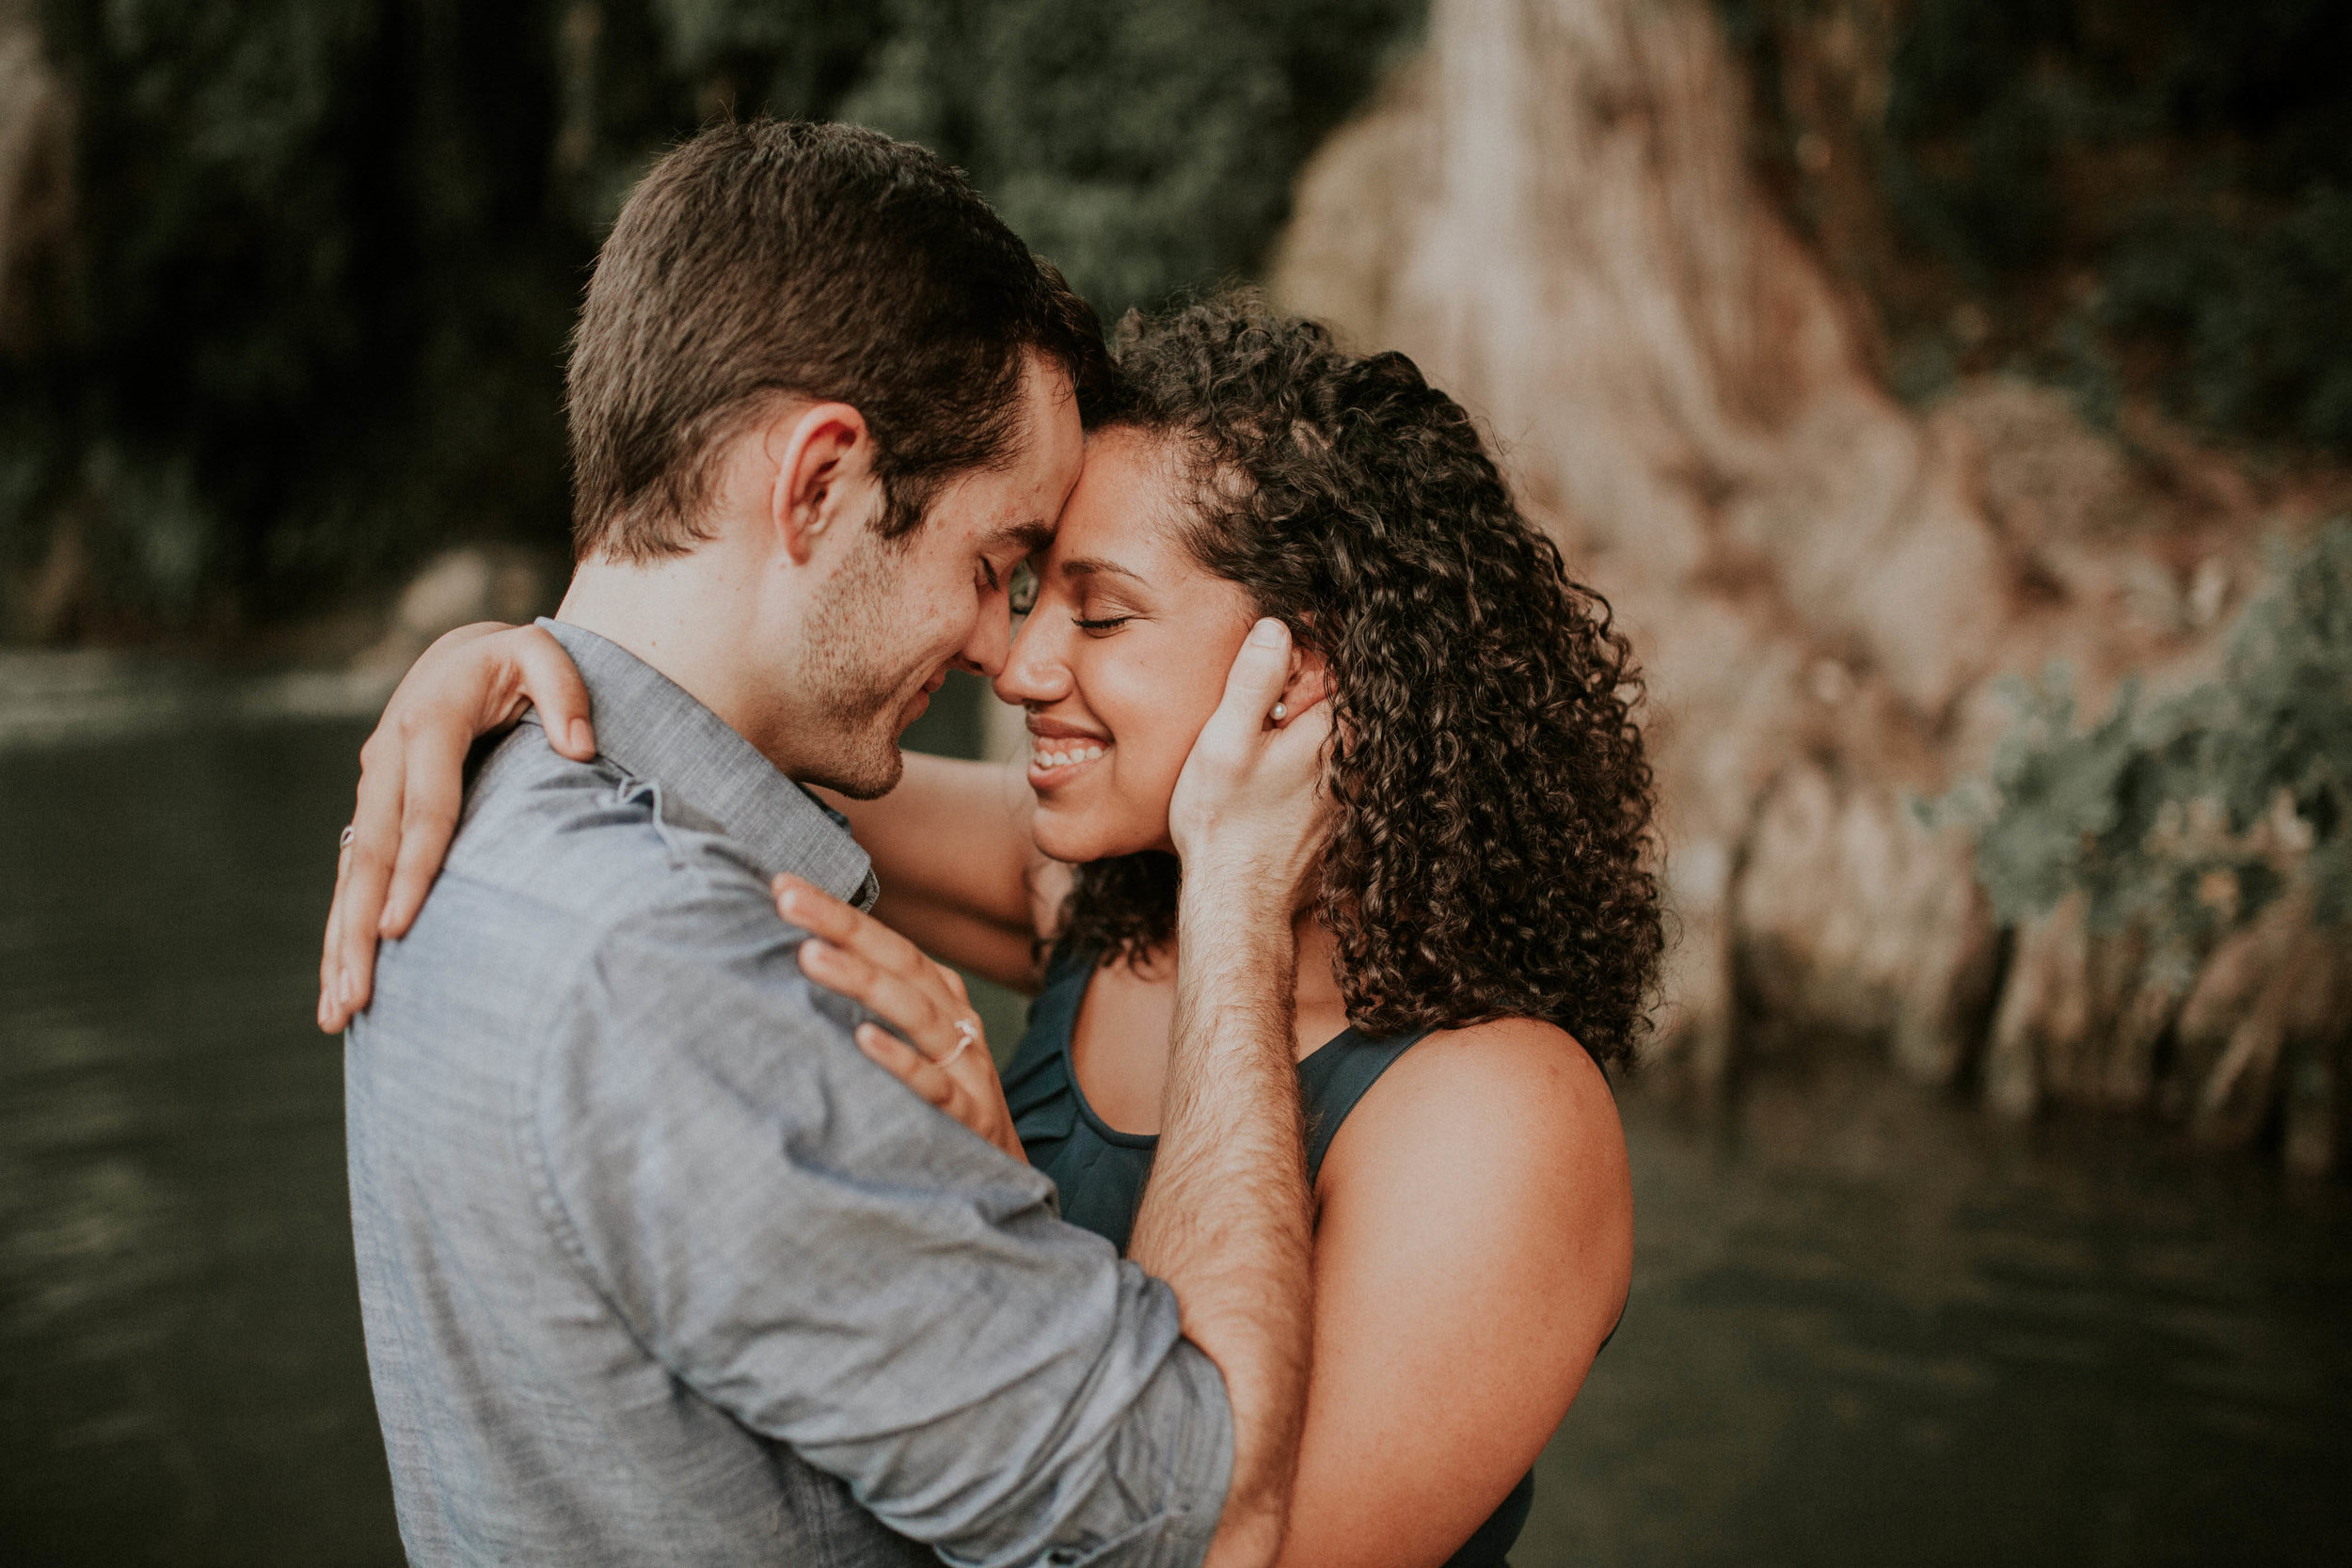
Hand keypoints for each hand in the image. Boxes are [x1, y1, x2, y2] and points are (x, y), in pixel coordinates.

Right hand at [319, 621, 595, 1031]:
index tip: (401, 930)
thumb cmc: (515, 662)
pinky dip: (344, 925)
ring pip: (351, 873)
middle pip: (371, 854)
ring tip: (336, 1010)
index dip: (413, 871)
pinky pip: (354, 873)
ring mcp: (373, 786)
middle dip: (359, 929)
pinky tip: (341, 978)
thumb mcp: (545, 656)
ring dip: (340, 942)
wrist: (460, 653)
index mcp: (429, 723)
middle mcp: (387, 757)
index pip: (425, 810)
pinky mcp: (372, 809)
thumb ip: (565, 693)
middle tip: (355, 996)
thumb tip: (579, 746)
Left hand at [777, 874, 1024, 1162]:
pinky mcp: (970, 1117)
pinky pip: (934, 1085)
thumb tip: (801, 965)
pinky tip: (863, 1041)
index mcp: (942, 1000)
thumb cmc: (943, 1107)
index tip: (783, 886)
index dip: (839, 913)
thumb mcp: (917, 1047)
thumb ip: (874, 1008)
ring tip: (810, 957)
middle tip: (787, 900)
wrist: (1000, 1180)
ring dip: (863, 981)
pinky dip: (901, 1061)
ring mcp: (967, 1068)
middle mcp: (957, 1023)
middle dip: (844, 926)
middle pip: (900, 963)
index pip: (888, 944)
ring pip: (916, 1013)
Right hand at [1168, 619, 1333, 908]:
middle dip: (1312, 691)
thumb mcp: (1225, 741)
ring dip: (1312, 730)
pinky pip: (1332, 776)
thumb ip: (1252, 681)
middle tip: (1271, 693)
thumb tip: (1276, 627)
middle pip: (1343, 706)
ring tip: (1270, 738)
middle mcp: (1354, 765)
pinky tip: (1276, 781)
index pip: (1343, 670)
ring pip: (1339, 743)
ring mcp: (1351, 797)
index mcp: (1333, 736)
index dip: (1314, 650)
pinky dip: (1311, 766)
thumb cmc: (1224, 823)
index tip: (1289, 644)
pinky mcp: (1339, 822)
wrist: (1237, 900)